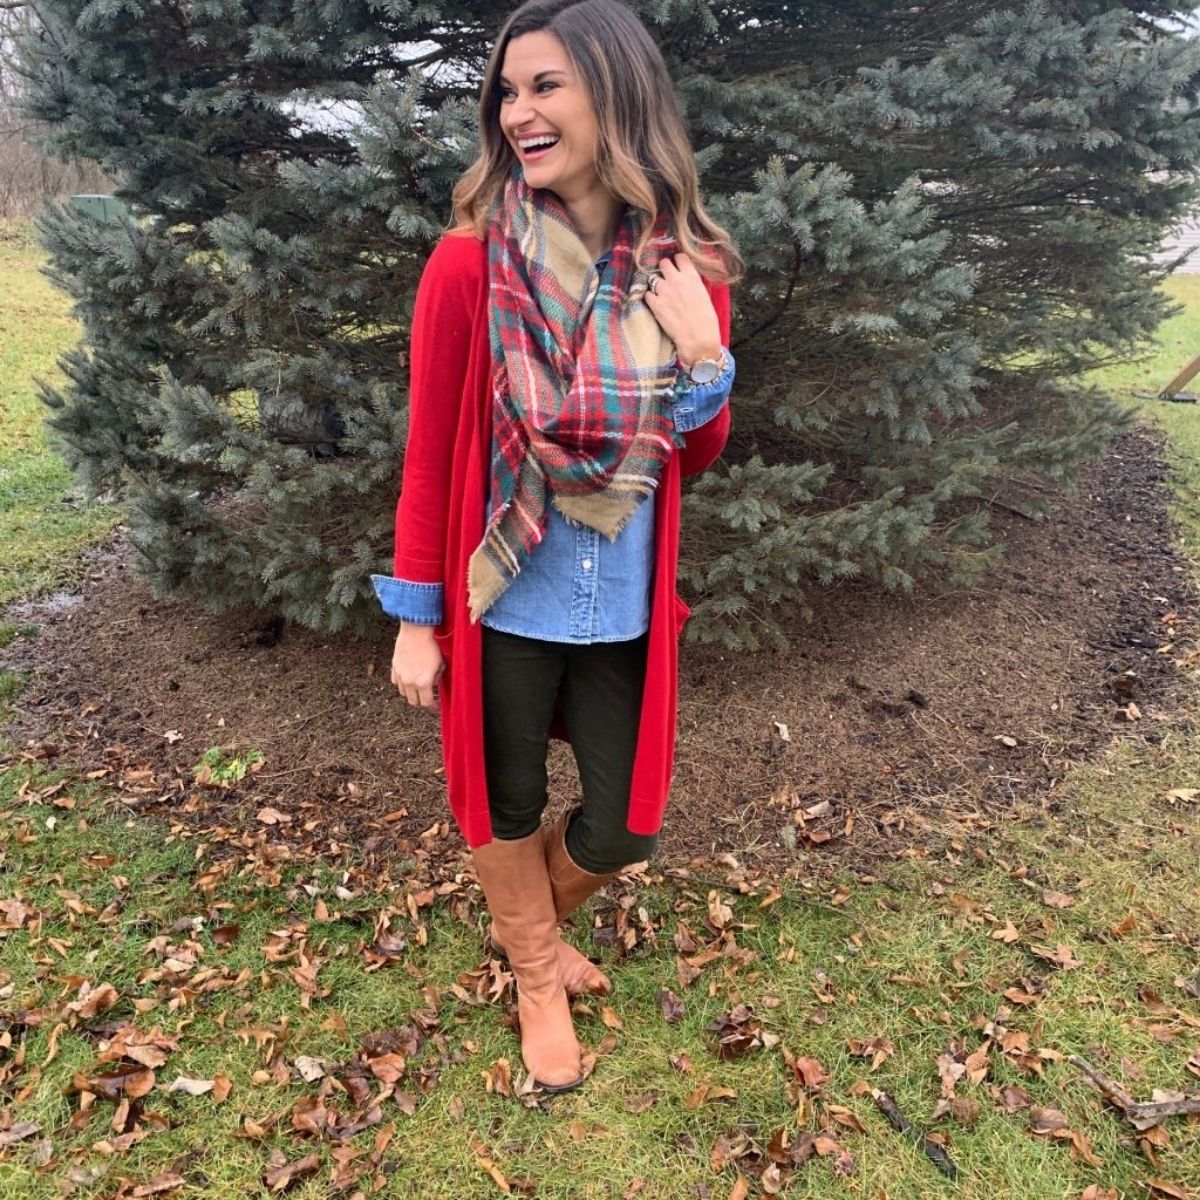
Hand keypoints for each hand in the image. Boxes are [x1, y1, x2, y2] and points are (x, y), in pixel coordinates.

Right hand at [390, 623, 444, 709]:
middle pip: (414, 701)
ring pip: (404, 693)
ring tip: (417, 687)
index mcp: (423, 683)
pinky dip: (402, 683)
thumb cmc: (431, 646)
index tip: (435, 708)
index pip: (427, 703)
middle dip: (421, 701)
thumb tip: (433, 684)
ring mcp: (399, 675)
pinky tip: (407, 679)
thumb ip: (437, 678)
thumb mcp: (441, 664)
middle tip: (427, 697)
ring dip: (411, 693)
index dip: (432, 707)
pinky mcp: (394, 667)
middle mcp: (409, 682)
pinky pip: (396, 682)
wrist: (416, 631)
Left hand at [641, 252, 721, 367]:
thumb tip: (686, 280)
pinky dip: (650, 297)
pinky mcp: (655, 304)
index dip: (677, 261)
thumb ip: (693, 283)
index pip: (680, 257)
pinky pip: (647, 294)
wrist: (698, 338)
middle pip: (664, 263)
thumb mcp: (704, 294)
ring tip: (660, 292)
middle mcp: (676, 280)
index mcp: (691, 276)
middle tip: (666, 278)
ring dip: (655, 283)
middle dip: (664, 269)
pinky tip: (655, 303)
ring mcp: (664, 291)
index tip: (677, 266)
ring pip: (653, 277)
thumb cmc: (706, 319)